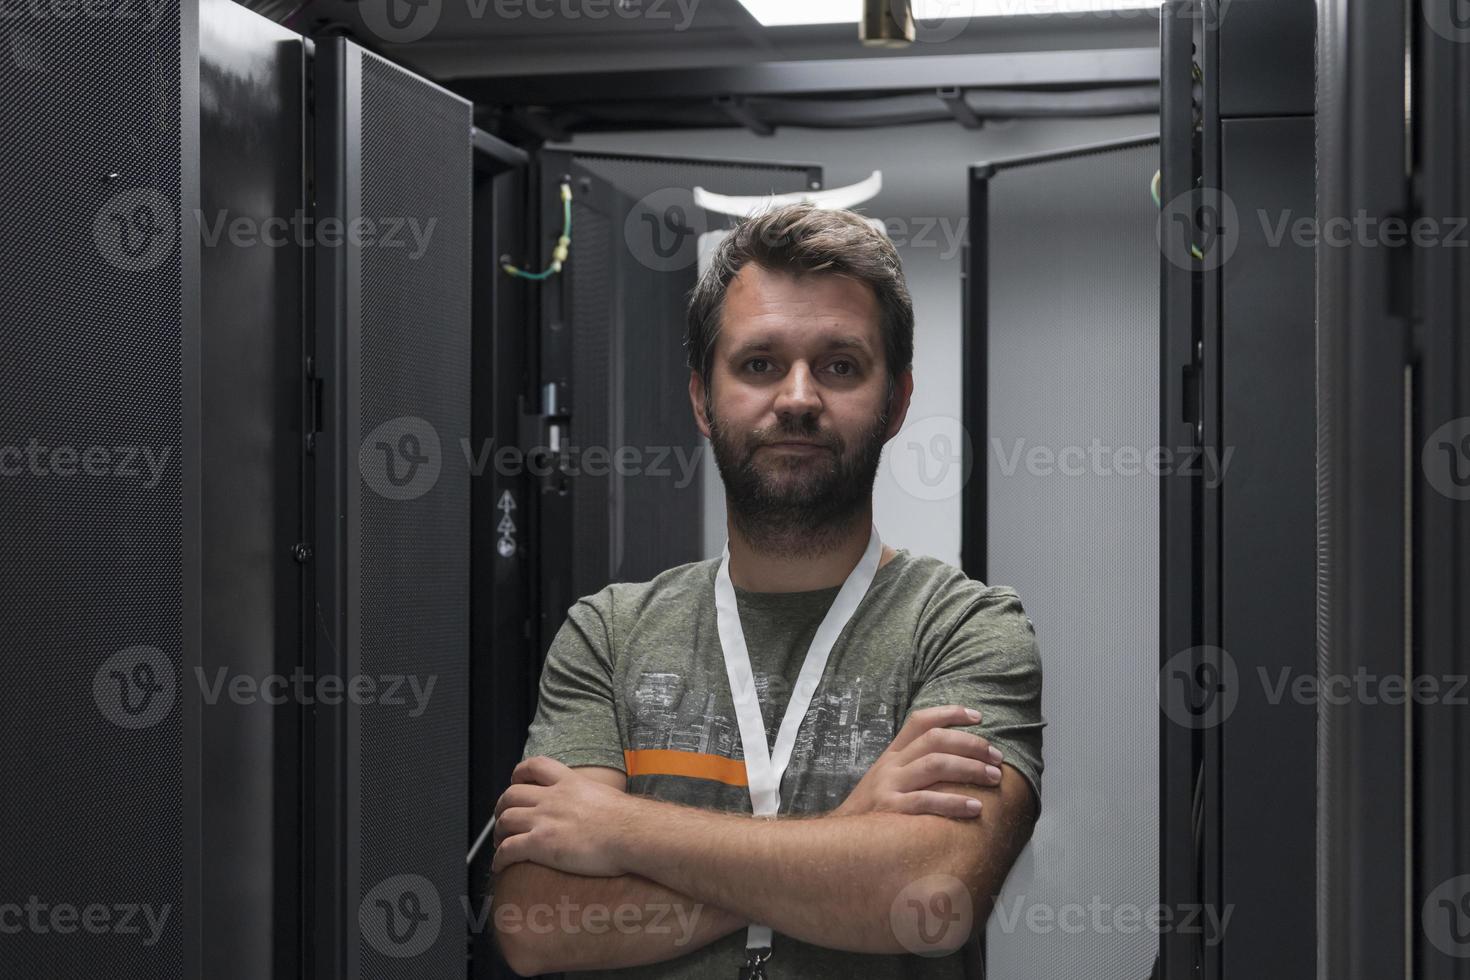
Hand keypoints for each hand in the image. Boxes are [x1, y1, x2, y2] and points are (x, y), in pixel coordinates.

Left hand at [490, 756, 634, 876]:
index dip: (519, 773)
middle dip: (502, 807)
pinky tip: (500, 866)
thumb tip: (602, 810)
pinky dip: (499, 858)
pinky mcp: (541, 844)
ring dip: (498, 833)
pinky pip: (508, 850)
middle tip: (503, 818)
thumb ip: (594, 799)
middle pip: (511, 795)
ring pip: (505, 820)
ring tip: (500, 843)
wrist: (632, 833)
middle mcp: (552, 798)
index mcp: (570, 783)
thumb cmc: (629, 820)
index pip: (536, 766)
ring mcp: (545, 820)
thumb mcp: (609, 796)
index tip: (516, 781)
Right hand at [833, 704, 1003, 818]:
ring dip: (969, 768)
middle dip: (971, 745)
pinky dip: (954, 803)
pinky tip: (975, 808)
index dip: (950, 713)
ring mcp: (890, 786)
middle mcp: (891, 766)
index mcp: (892, 755)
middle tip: (997, 757)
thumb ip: (915, 769)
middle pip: (934, 740)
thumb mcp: (888, 782)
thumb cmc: (874, 812)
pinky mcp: (891, 811)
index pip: (920, 721)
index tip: (978, 717)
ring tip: (993, 777)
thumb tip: (961, 763)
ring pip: (934, 765)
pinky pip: (926, 802)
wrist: (840, 841)